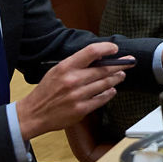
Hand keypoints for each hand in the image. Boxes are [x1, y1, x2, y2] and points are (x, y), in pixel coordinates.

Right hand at [16, 43, 131, 139]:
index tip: (115, 49)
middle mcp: (72, 80)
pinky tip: (112, 90)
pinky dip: (109, 93)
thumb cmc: (47, 90)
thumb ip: (76, 64)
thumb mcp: (57, 71)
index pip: (91, 51)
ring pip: (106, 84)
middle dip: (120, 64)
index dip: (106, 48)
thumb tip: (99, 57)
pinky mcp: (81, 109)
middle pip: (104, 69)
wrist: (33, 113)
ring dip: (116, 78)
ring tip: (121, 75)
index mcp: (65, 67)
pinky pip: (102, 98)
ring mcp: (78, 95)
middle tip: (129, 62)